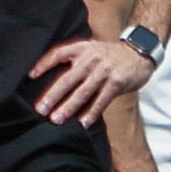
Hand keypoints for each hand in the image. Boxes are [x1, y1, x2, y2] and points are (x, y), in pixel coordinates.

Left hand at [29, 39, 153, 127]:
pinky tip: (82, 123)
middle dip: (53, 95)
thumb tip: (53, 84)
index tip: (30, 75)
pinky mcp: (117, 82)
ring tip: (56, 119)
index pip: (58, 53)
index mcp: (82, 48)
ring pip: (83, 92)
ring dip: (68, 107)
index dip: (43, 63)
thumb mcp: (91, 50)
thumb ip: (75, 62)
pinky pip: (101, 101)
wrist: (139, 52)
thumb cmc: (110, 56)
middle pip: (68, 78)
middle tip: (41, 109)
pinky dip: (91, 113)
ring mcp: (105, 70)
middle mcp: (92, 58)